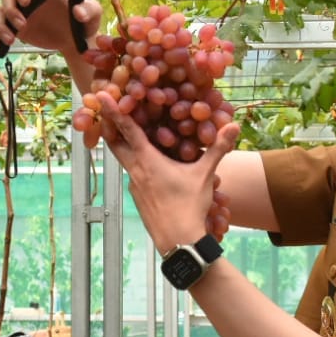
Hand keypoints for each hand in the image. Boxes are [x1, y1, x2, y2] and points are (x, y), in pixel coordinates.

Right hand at [0, 0, 101, 58]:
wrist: (75, 41)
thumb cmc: (82, 22)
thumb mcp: (92, 14)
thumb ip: (89, 9)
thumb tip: (78, 11)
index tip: (27, 0)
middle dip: (11, 8)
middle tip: (23, 24)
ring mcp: (17, 13)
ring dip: (1, 24)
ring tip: (11, 39)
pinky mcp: (13, 28)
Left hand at [94, 89, 239, 251]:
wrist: (179, 241)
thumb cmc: (189, 206)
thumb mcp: (205, 175)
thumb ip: (218, 148)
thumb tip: (234, 126)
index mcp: (147, 161)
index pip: (127, 129)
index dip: (114, 110)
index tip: (101, 95)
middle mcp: (135, 172)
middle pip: (116, 144)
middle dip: (111, 127)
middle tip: (108, 112)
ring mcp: (134, 187)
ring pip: (126, 161)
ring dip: (127, 148)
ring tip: (136, 137)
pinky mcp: (138, 199)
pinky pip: (136, 176)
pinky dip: (140, 166)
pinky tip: (154, 168)